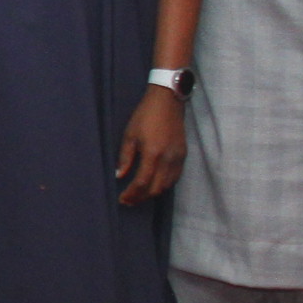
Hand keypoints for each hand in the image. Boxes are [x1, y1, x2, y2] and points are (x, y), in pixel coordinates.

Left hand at [116, 85, 188, 205]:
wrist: (167, 101)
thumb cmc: (145, 116)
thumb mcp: (130, 135)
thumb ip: (125, 158)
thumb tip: (119, 176)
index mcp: (153, 154)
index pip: (142, 183)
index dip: (132, 194)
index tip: (122, 199)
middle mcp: (168, 159)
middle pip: (156, 189)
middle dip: (141, 197)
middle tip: (129, 200)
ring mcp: (178, 158)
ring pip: (167, 185)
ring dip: (152, 193)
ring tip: (139, 195)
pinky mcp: (183, 155)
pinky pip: (174, 177)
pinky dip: (163, 185)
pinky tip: (153, 184)